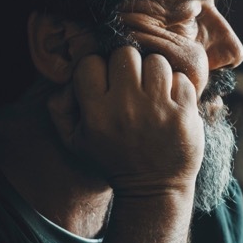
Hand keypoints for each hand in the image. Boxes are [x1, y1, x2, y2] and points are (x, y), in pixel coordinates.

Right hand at [48, 44, 203, 197]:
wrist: (153, 189)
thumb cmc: (112, 160)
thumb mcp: (75, 141)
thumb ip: (59, 108)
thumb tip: (67, 81)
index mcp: (96, 113)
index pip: (91, 62)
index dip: (98, 68)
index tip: (106, 82)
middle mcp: (126, 108)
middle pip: (125, 54)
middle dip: (128, 65)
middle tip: (132, 84)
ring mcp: (158, 110)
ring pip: (156, 61)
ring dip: (154, 74)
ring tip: (153, 92)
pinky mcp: (183, 114)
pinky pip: (181, 78)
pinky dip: (177, 87)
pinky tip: (170, 104)